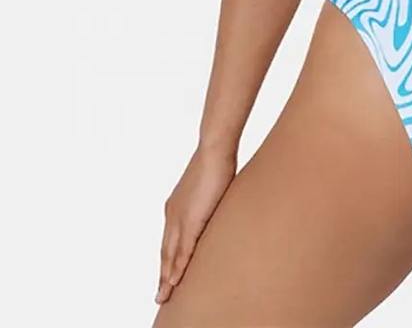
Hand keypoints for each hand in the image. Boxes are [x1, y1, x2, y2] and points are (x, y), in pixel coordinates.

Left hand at [156, 143, 236, 303]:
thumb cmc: (215, 162)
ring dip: (167, 276)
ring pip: (171, 254)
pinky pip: (183, 248)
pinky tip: (176, 280)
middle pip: (165, 252)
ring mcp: (180, 218)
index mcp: (175, 208)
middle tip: (160, 297)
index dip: (167, 260)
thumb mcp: (209, 188)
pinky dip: (179, 266)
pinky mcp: (191, 219)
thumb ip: (208, 203)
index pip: (169, 240)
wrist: (214, 149)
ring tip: (165, 295)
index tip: (165, 277)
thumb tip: (215, 208)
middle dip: (162, 275)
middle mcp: (172, 215)